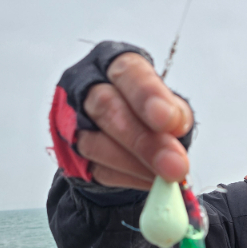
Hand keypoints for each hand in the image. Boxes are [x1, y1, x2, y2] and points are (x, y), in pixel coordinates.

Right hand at [76, 53, 192, 189]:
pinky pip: (96, 169)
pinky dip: (127, 178)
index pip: (130, 73)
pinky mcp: (70, 153)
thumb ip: (175, 116)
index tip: (168, 120)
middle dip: (144, 141)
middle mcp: (88, 86)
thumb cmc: (149, 113)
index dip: (148, 96)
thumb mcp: (170, 107)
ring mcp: (72, 121)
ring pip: (95, 143)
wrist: (125, 138)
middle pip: (107, 108)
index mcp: (117, 65)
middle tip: (174, 165)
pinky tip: (149, 182)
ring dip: (135, 165)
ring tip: (165, 178)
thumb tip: (176, 130)